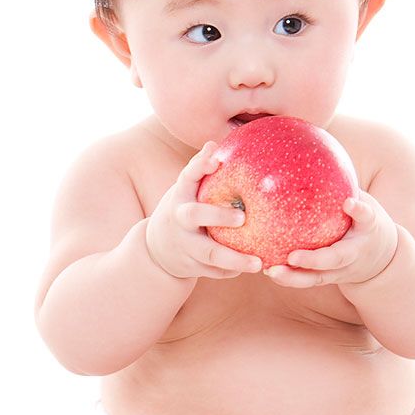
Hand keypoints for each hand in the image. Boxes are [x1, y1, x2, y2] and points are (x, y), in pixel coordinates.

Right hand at [145, 142, 262, 279]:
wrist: (155, 250)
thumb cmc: (182, 210)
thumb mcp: (185, 190)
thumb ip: (199, 170)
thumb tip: (214, 142)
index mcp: (180, 196)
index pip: (187, 176)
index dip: (199, 166)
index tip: (215, 159)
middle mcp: (179, 220)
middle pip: (195, 216)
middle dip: (218, 215)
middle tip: (243, 217)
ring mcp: (184, 245)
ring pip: (208, 253)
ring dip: (233, 259)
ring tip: (258, 263)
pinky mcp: (191, 266)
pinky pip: (214, 271)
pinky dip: (232, 271)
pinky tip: (253, 268)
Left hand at [263, 190, 398, 287]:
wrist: (382, 260)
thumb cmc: (366, 223)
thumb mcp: (366, 204)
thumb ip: (346, 186)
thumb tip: (318, 146)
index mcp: (368, 230)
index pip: (367, 218)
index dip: (361, 211)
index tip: (351, 203)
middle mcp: (355, 253)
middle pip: (337, 259)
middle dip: (316, 259)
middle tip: (294, 256)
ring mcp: (341, 270)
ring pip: (318, 278)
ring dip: (295, 277)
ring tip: (272, 271)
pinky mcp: (329, 278)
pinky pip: (307, 280)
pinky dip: (289, 277)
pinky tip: (266, 268)